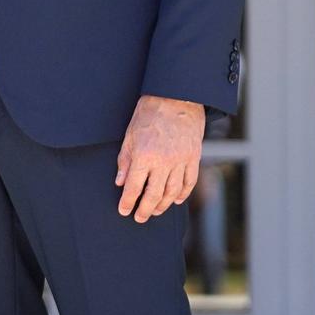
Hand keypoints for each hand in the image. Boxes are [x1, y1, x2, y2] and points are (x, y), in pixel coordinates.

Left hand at [114, 95, 203, 222]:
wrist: (176, 97)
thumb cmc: (149, 114)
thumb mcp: (130, 135)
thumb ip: (125, 161)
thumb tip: (120, 182)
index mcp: (144, 156)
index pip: (134, 187)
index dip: (127, 202)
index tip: (123, 210)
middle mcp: (163, 162)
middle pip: (153, 195)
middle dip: (145, 210)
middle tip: (139, 217)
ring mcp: (181, 161)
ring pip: (172, 192)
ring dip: (162, 205)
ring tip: (155, 211)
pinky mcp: (193, 158)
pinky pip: (188, 182)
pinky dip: (182, 194)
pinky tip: (175, 200)